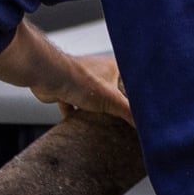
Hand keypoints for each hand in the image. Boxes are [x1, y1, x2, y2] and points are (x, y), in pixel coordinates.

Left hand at [0, 20, 133, 124]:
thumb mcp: (112, 101)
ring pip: (93, 97)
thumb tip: (146, 126)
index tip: (146, 104)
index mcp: (113, 67)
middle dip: (117, 102)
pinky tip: (80, 123)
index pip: (131, 78)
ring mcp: (81, 81)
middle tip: (127, 117)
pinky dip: (76, 113)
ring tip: (106, 123)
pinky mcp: (67, 91)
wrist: (48, 77)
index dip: (138, 90)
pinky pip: (74, 104)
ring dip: (97, 109)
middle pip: (112, 89)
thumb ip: (129, 112)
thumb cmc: (80, 80)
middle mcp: (98, 72)